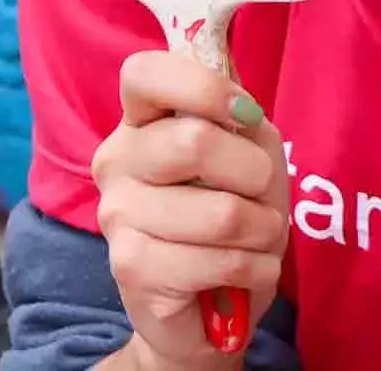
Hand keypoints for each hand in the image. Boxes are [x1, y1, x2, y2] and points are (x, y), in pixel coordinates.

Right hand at [94, 50, 289, 370]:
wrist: (209, 307)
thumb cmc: (230, 218)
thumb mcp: (250, 157)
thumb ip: (243, 122)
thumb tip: (241, 108)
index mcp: (139, 123)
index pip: (143, 73)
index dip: (203, 86)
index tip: (244, 114)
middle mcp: (116, 163)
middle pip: (195, 141)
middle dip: (256, 174)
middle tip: (259, 196)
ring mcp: (117, 217)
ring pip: (221, 212)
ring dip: (264, 230)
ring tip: (254, 239)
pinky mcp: (132, 269)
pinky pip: (222, 260)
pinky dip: (256, 268)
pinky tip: (245, 272)